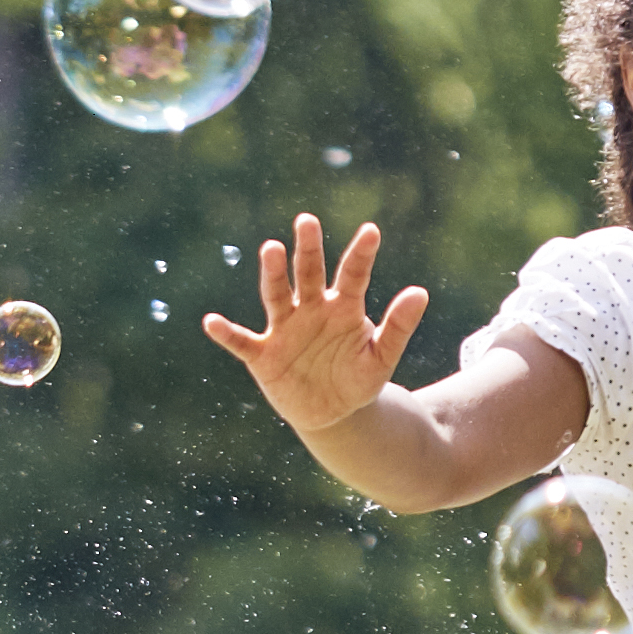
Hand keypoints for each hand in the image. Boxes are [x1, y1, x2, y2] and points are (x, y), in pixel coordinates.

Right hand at [201, 216, 426, 438]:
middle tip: (308, 220)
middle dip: (307, 248)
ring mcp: (285, 329)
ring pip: (277, 295)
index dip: (361, 254)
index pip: (353, 274)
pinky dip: (227, 333)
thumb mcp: (382, 357)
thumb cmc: (358, 379)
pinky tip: (212, 322)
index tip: (372, 231)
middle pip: (308, 272)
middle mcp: (310, 308)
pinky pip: (242, 341)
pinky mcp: (263, 354)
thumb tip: (420, 292)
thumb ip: (399, 326)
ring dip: (273, 274)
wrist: (333, 413)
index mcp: (343, 306)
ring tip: (271, 248)